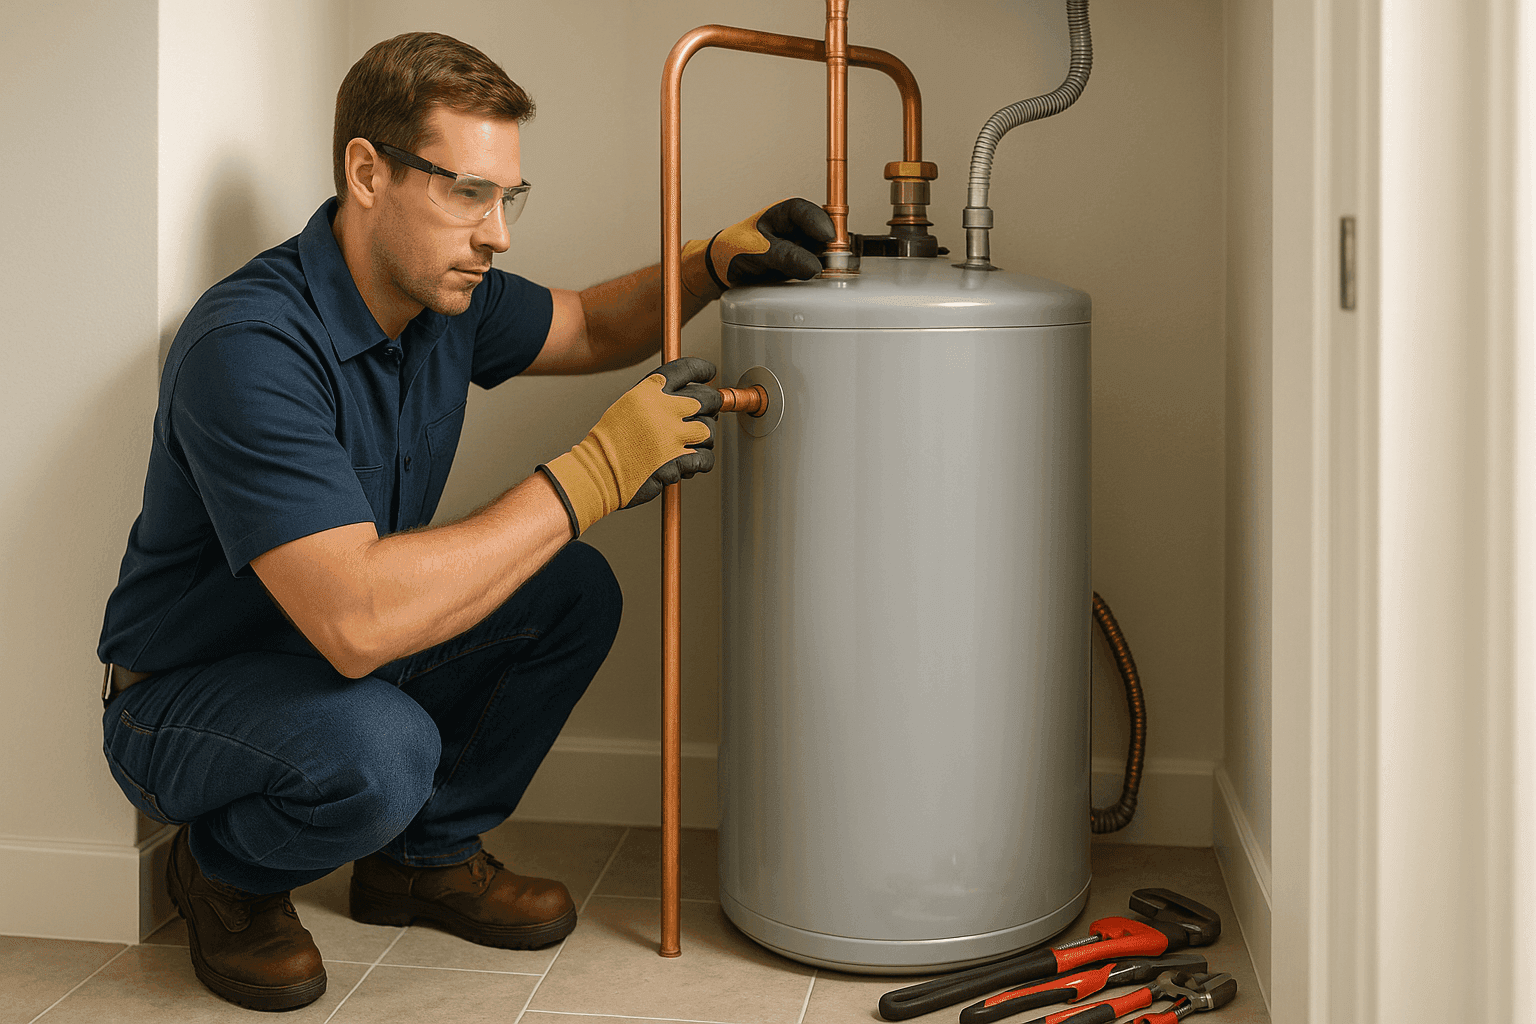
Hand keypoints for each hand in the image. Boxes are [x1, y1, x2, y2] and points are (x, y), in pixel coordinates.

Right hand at [538, 356, 721, 536]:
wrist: (596, 471)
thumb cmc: (609, 442)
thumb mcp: (628, 405)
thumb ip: (655, 396)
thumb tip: (683, 396)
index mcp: (649, 390)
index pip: (686, 370)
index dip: (702, 370)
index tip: (709, 374)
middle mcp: (663, 408)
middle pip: (707, 399)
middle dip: (711, 406)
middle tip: (706, 414)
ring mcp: (671, 435)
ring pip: (708, 431)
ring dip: (704, 439)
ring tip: (690, 444)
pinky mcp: (676, 460)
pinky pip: (705, 458)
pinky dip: (700, 462)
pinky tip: (687, 462)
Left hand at [681, 198, 835, 297]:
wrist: (723, 268)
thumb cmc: (734, 249)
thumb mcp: (758, 251)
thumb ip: (786, 257)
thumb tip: (813, 266)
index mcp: (783, 213)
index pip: (806, 212)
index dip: (819, 223)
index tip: (827, 237)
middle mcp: (795, 227)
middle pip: (821, 231)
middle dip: (828, 245)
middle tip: (830, 260)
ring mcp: (801, 245)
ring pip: (822, 250)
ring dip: (824, 260)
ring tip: (818, 270)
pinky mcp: (802, 262)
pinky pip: (817, 265)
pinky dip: (819, 272)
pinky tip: (814, 277)